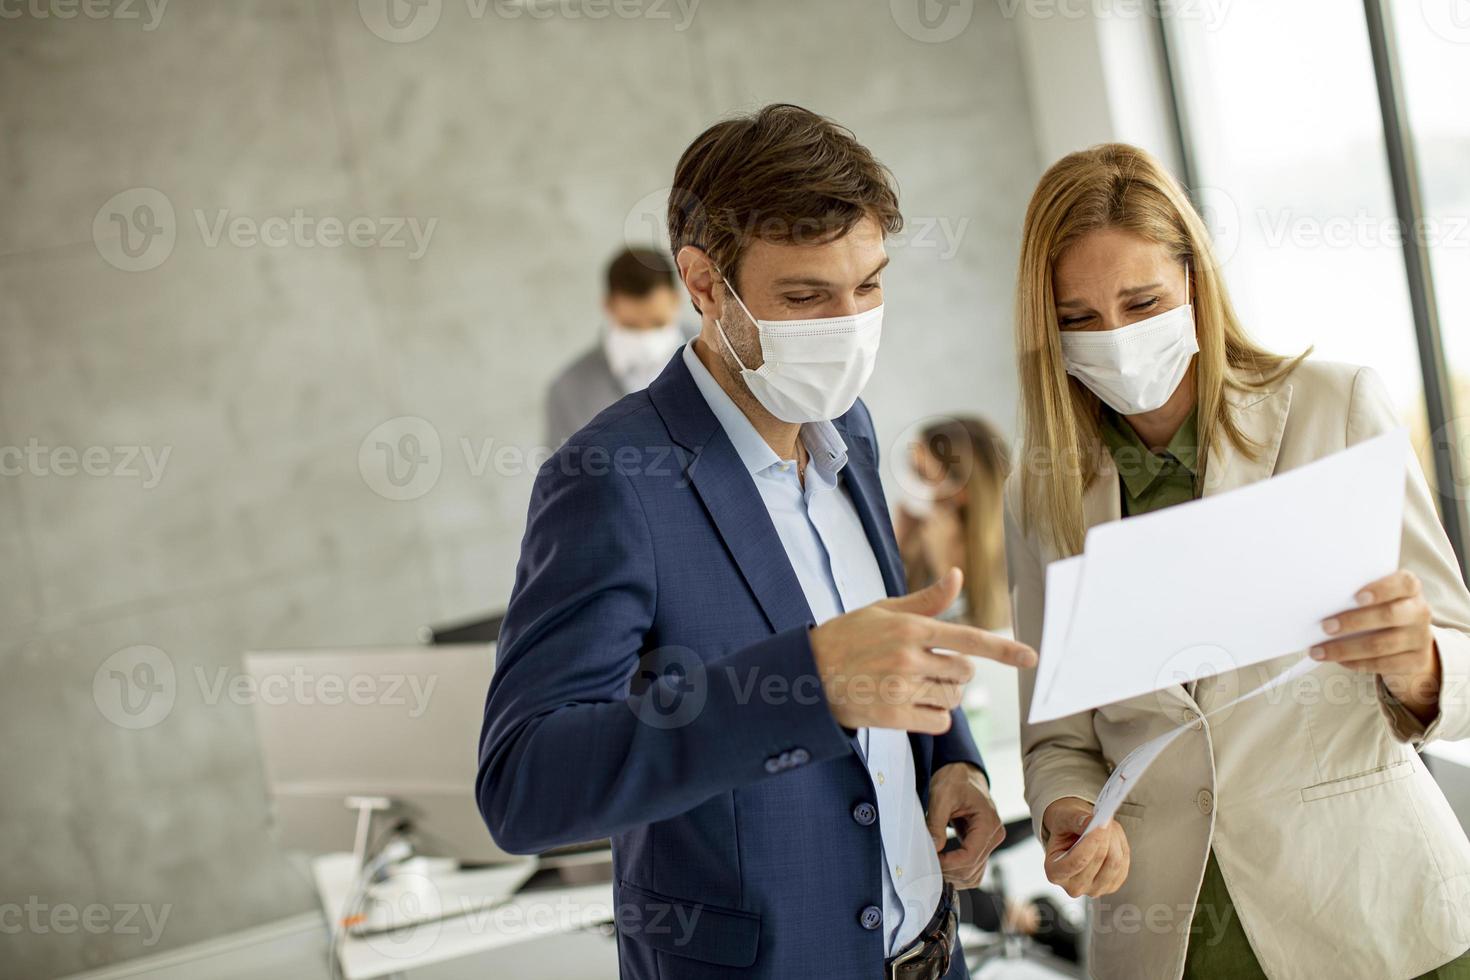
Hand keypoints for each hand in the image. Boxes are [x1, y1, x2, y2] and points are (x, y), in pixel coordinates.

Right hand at [808, 568, 1036, 732]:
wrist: (807, 674)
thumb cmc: (847, 637)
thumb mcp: (883, 611)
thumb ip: (926, 600)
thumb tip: (958, 576)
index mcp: (911, 628)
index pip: (969, 638)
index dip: (1004, 649)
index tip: (1031, 657)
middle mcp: (909, 657)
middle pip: (965, 673)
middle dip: (954, 673)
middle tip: (925, 669)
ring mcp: (901, 688)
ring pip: (953, 699)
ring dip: (943, 696)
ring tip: (912, 687)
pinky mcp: (893, 716)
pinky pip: (938, 722)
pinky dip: (933, 718)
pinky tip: (911, 707)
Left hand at [926, 763, 1004, 887]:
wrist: (962, 775)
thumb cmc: (954, 781)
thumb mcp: (941, 795)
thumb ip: (936, 822)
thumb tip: (934, 847)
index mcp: (988, 823)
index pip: (970, 856)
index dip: (948, 864)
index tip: (928, 860)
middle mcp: (994, 836)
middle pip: (972, 868)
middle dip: (948, 870)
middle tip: (925, 864)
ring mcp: (990, 843)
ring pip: (973, 875)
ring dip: (952, 876)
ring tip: (931, 866)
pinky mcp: (982, 846)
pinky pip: (973, 869)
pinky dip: (957, 873)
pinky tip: (941, 866)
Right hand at [1040, 798, 1129, 897]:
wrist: (1073, 836)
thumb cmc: (1065, 829)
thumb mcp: (1063, 819)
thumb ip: (1076, 820)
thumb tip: (1091, 822)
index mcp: (1054, 872)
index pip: (1077, 861)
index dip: (1091, 842)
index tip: (1100, 824)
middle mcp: (1073, 887)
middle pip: (1099, 860)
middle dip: (1105, 836)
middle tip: (1105, 818)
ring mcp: (1093, 890)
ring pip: (1115, 862)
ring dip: (1114, 840)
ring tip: (1106, 827)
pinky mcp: (1111, 886)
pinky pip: (1124, 865)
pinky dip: (1121, 847)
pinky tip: (1111, 839)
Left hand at [1313, 569, 1440, 722]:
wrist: (1410, 639)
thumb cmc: (1380, 609)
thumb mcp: (1376, 597)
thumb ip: (1357, 595)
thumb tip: (1321, 602)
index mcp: (1410, 589)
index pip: (1404, 583)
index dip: (1381, 589)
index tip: (1356, 596)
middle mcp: (1419, 611)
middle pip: (1389, 615)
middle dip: (1353, 621)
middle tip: (1325, 626)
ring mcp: (1420, 638)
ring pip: (1381, 645)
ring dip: (1345, 648)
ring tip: (1319, 650)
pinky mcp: (1415, 661)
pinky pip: (1383, 664)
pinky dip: (1357, 663)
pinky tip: (1339, 660)